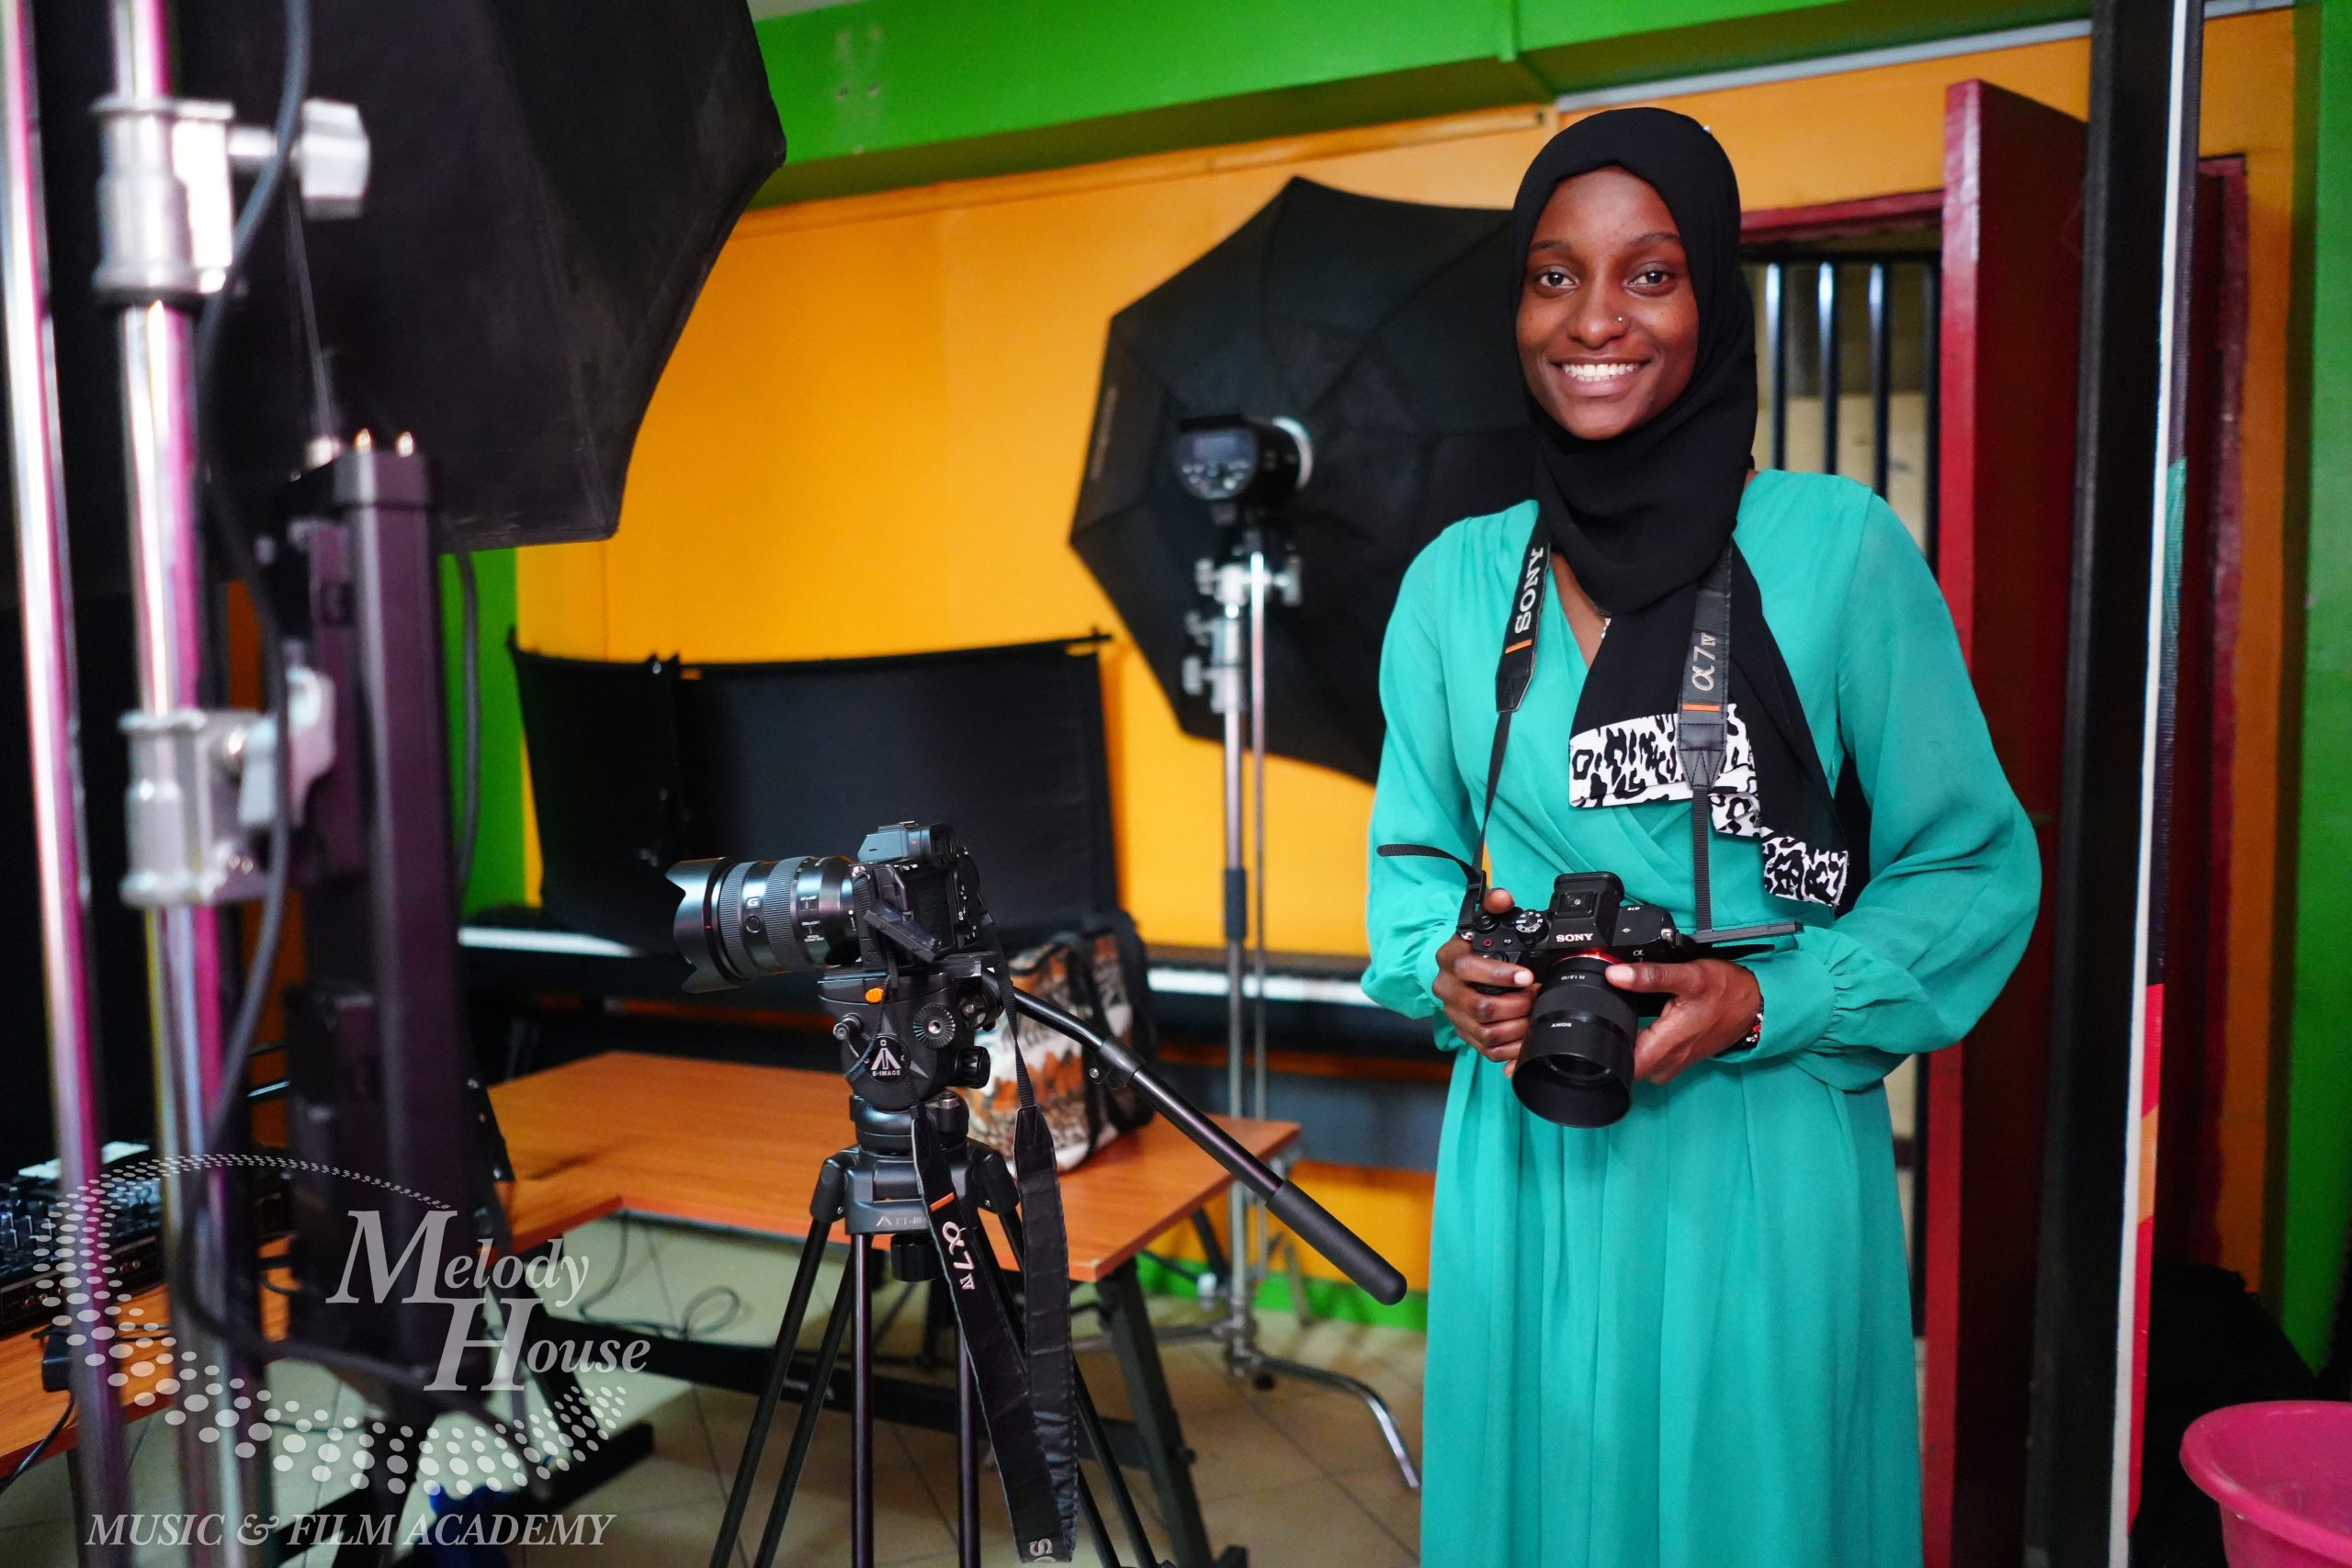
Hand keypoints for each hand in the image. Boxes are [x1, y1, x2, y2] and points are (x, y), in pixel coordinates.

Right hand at [1432, 887, 1534, 1068]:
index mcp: (1449, 959)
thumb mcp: (1481, 922)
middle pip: (1480, 1007)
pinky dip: (1510, 1047)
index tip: (1527, 976)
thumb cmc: (1472, 947)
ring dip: (1516, 1026)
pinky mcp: (1463, 1033)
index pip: (1468, 969)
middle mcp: (1447, 989)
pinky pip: (1487, 1050)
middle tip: (1536, 996)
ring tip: (1534, 1014)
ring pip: (1486, 1032)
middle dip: (1516, 1004)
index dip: (1499, 975)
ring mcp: (1454, 1015)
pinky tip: (1526, 1035)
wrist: (1454, 969)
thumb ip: (1494, 906)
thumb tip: (1502, 897)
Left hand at [1605, 958, 1762, 1084]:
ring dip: (1631, 1051)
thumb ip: (1651, 976)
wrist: (1756, 1003)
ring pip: (1642, 1066)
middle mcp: (1670, 1060)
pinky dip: (1645, 1049)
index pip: (1625, 1067)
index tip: (1598, 1035)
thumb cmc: (1726, 990)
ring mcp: (1677, 1061)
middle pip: (1629, 1068)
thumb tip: (1615, 975)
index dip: (1606, 1055)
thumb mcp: (1689, 975)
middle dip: (1615, 1050)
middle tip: (1608, 1024)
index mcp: (1667, 1043)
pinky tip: (1643, 1029)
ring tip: (1623, 1026)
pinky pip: (1655, 1062)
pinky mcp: (1682, 1058)